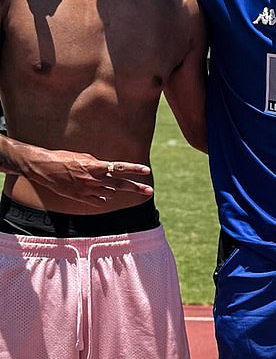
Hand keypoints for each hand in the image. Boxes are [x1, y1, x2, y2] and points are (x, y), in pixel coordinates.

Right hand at [26, 147, 152, 206]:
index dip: (134, 169)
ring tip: (109, 185)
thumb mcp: (83, 157)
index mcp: (95, 166)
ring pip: (110, 193)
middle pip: (120, 185)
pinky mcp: (80, 197)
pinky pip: (98, 201)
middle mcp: (93, 179)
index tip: (147, 170)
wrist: (43, 168)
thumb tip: (108, 168)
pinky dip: (103, 197)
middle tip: (150, 191)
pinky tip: (102, 194)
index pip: (120, 167)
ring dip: (113, 190)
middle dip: (136, 188)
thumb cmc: (62, 158)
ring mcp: (87, 190)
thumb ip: (98, 164)